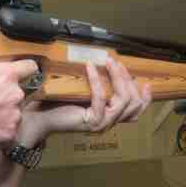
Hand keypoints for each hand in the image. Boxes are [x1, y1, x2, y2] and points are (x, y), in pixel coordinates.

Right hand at [0, 57, 38, 161]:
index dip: (24, 70)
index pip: (30, 67)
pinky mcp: (9, 136)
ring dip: (3, 116)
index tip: (19, 75)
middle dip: (6, 97)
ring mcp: (14, 116)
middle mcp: (14, 94)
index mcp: (4, 74)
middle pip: (20, 93)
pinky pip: (8, 133)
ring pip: (14, 114)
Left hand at [17, 57, 151, 144]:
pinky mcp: (92, 122)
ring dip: (118, 78)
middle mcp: (109, 123)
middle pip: (133, 102)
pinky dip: (97, 80)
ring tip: (108, 62)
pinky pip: (101, 98)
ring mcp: (102, 124)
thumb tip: (110, 64)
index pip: (136, 111)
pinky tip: (89, 67)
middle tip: (116, 62)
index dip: (145, 98)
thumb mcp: (83, 92)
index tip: (146, 82)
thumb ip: (100, 86)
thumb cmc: (57, 103)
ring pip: (123, 101)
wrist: (39, 118)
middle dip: (127, 79)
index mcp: (110, 117)